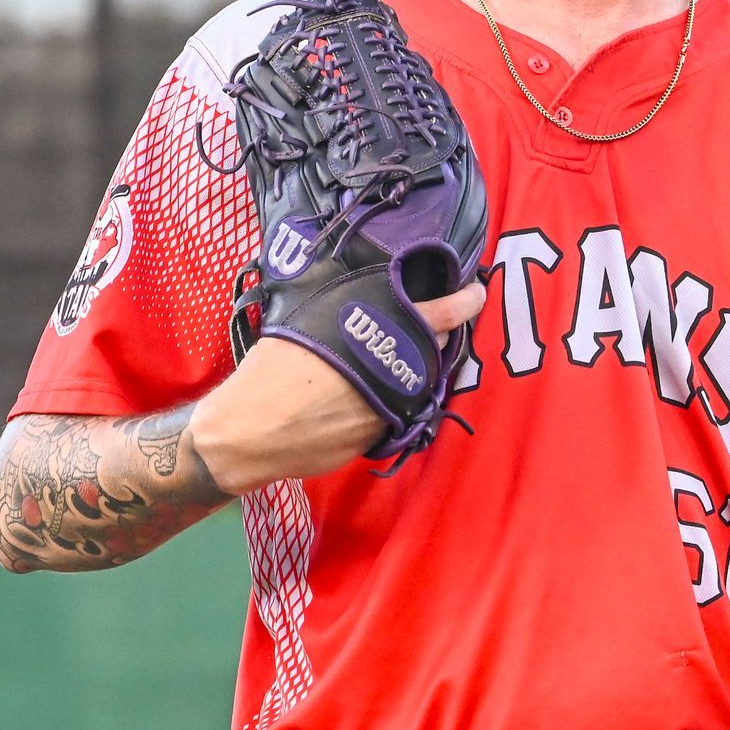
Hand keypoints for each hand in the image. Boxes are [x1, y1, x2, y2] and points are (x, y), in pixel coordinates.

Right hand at [189, 282, 486, 494]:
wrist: (252, 432)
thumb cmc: (272, 369)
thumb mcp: (311, 320)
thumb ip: (351, 310)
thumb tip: (371, 295)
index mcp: (378, 334)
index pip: (439, 314)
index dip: (463, 303)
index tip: (477, 294)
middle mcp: (393, 371)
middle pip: (431, 349)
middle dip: (431, 339)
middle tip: (421, 326)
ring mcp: (391, 406)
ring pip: (415, 381)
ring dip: (409, 370)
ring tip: (382, 360)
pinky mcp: (380, 434)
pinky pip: (394, 410)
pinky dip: (385, 399)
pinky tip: (357, 395)